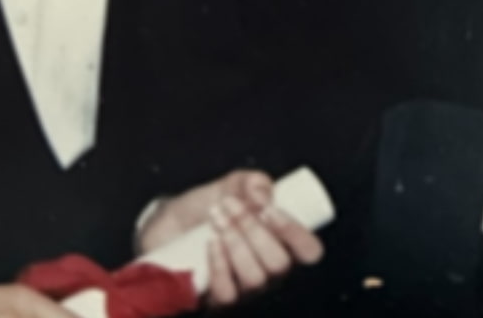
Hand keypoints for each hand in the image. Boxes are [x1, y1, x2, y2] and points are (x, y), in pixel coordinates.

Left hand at [136, 170, 322, 308]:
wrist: (172, 224)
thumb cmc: (210, 207)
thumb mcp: (233, 185)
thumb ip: (252, 183)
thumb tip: (262, 197)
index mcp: (283, 243)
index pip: (310, 251)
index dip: (296, 233)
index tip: (269, 210)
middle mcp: (270, 272)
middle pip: (279, 264)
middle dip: (253, 230)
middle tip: (231, 206)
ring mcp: (246, 289)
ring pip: (255, 278)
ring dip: (235, 243)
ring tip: (217, 218)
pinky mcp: (219, 299)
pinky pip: (228, 293)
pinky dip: (219, 265)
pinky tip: (211, 243)